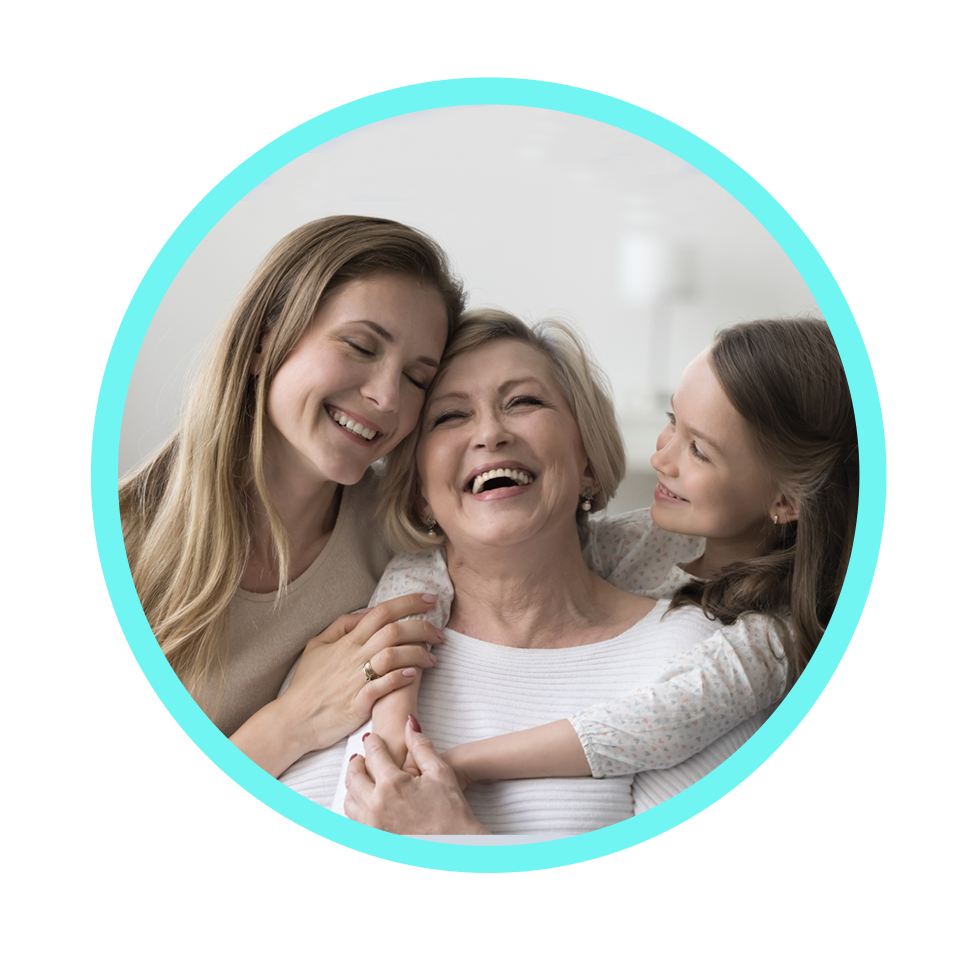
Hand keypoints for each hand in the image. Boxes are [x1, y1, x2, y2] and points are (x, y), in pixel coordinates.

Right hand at [278, 594, 443, 756]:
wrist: (294, 720)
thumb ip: (341, 625)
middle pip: (393, 631)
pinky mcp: (358, 703)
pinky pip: (383, 685)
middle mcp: (353, 656)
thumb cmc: (307, 684)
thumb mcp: (317, 646)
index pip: (381, 612)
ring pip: (393, 656)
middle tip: (440, 633)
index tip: (431, 599)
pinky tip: (415, 675)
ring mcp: (355, 679)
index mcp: (346, 641)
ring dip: (418, 653)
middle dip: (422, 627)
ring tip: (433, 658)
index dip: (409, 602)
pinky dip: (401, 678)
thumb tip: (367, 612)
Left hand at [344, 716, 489, 834]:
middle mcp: (376, 806)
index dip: (372, 742)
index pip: (373, 754)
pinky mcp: (374, 842)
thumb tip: (409, 723)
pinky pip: (354, 822)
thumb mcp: (440, 772)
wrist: (457, 849)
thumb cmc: (452, 811)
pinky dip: (356, 808)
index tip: (372, 738)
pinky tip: (366, 802)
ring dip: (353, 786)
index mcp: (392, 785)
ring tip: (362, 778)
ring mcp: (372, 827)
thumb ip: (421, 746)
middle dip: (357, 763)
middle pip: (354, 776)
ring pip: (349, 801)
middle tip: (362, 757)